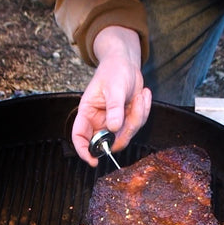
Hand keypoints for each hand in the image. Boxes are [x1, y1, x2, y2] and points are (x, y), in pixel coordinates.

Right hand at [72, 26, 151, 166]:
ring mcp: (113, 122)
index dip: (84, 151)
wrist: (126, 64)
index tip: (93, 160)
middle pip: (110, 140)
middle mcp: (99, 121)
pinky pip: (137, 125)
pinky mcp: (126, 121)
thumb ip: (114, 108)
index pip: (80, 137)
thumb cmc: (114, 71)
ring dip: (138, 116)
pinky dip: (143, 111)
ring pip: (127, 134)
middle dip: (127, 128)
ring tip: (141, 95)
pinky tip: (143, 95)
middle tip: (135, 107)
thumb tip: (114, 128)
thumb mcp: (114, 87)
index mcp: (87, 112)